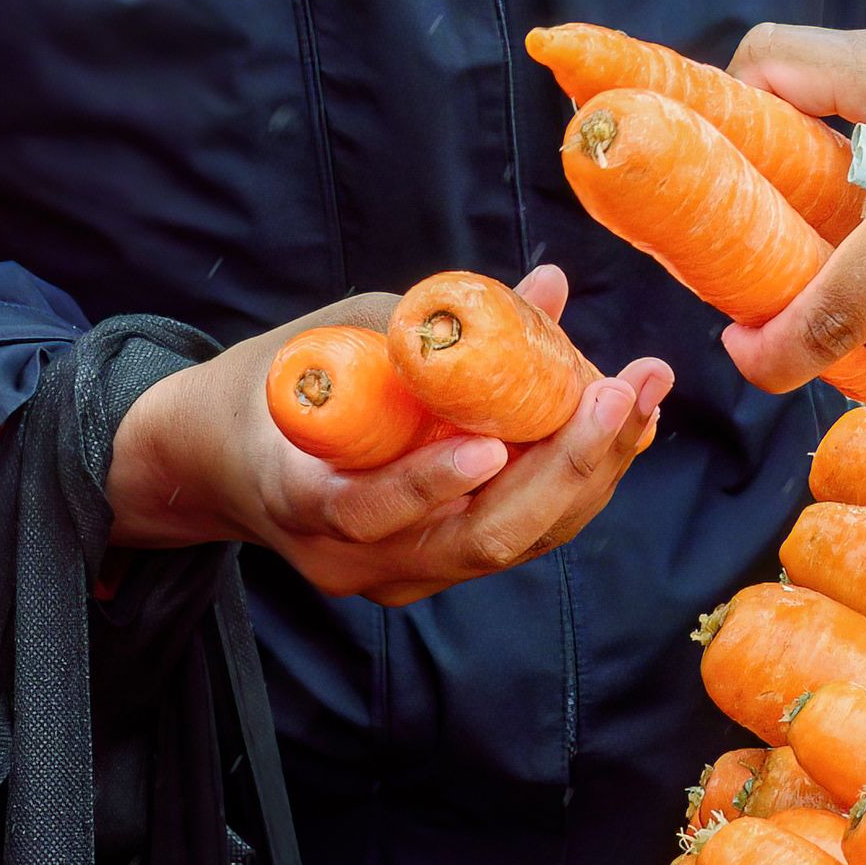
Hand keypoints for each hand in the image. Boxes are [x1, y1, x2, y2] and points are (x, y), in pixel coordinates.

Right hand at [104, 273, 669, 607]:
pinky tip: (621, 429)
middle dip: (566, 466)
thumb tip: (550, 287)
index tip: (496, 438)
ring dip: (590, 473)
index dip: (435, 479)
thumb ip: (435, 324)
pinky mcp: (430, 574)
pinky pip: (513, 538)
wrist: (220, 461)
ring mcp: (394, 577)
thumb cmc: (279, 382)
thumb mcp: (338, 336)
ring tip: (646, 396)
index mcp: (299, 499)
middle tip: (625, 390)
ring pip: (511, 544)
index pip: (371, 509)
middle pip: (476, 540)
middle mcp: (351, 558)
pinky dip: (572, 487)